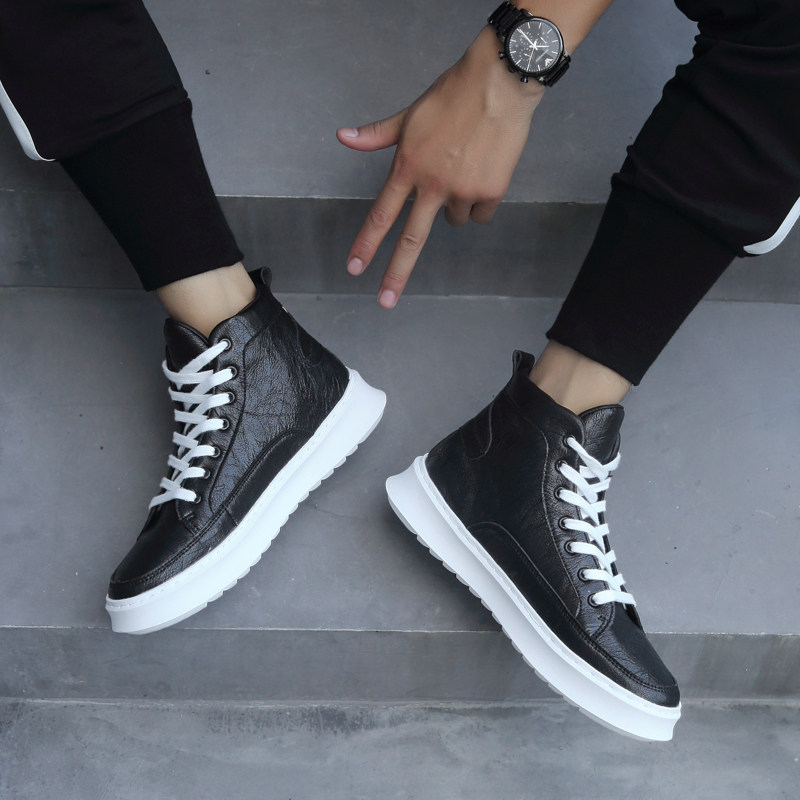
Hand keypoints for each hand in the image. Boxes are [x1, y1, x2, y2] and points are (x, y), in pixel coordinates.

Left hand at [337, 28, 544, 307]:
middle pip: (411, 240)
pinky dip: (481, 199)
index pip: (381, 214)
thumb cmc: (452, 95)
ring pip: (454, 219)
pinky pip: (481, 213)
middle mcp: (432, 184)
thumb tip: (342, 136)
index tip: (354, 268)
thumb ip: (377, 135)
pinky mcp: (491, 191)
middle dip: (396, 275)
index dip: (366, 244)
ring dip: (455, 204)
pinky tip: (484, 172)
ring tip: (463, 168)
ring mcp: (462, 190)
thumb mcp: (409, 115)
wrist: (499, 83)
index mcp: (408, 167)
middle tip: (385, 302)